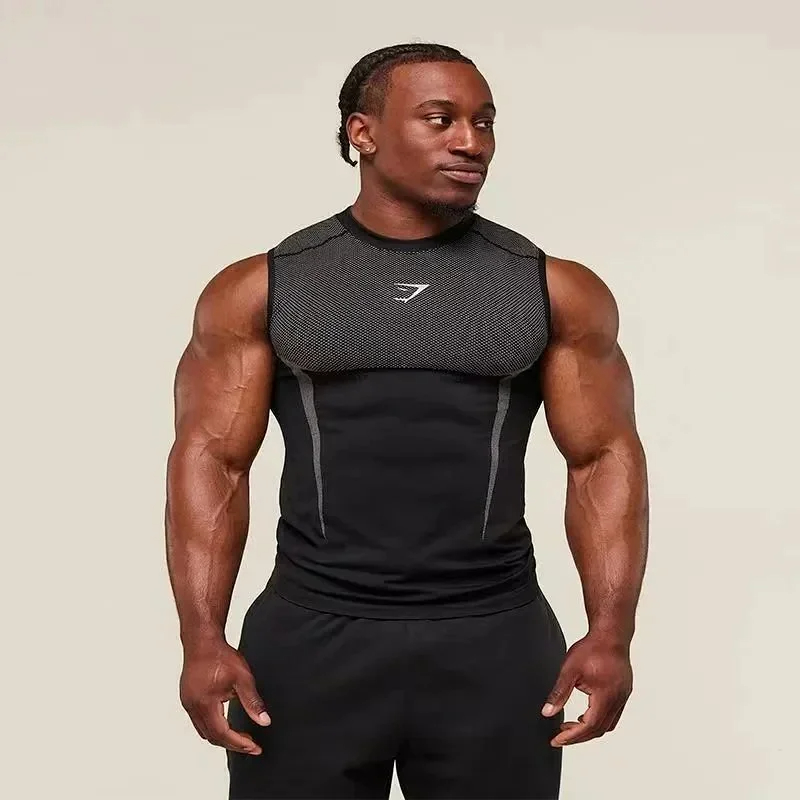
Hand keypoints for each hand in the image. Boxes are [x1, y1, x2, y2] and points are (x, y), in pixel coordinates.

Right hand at [179, 638, 270, 754]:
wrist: (202, 640)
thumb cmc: (220, 655)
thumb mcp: (242, 678)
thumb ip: (253, 702)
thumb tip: (264, 721)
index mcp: (205, 704)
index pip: (223, 734)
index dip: (240, 743)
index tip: (255, 747)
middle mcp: (193, 707)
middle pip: (212, 737)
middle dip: (233, 744)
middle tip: (251, 745)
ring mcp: (187, 703)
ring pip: (204, 731)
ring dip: (222, 737)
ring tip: (240, 737)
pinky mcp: (187, 698)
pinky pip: (199, 721)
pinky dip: (213, 727)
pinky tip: (225, 723)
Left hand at [541, 632, 631, 746]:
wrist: (611, 634)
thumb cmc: (592, 648)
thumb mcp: (569, 670)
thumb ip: (559, 693)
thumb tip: (547, 712)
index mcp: (606, 696)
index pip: (589, 726)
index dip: (572, 736)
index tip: (557, 740)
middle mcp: (618, 700)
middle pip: (599, 729)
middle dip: (578, 736)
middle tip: (560, 737)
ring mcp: (623, 697)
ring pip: (607, 724)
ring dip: (589, 729)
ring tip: (570, 726)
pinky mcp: (623, 692)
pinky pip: (612, 714)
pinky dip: (598, 719)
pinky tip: (585, 714)